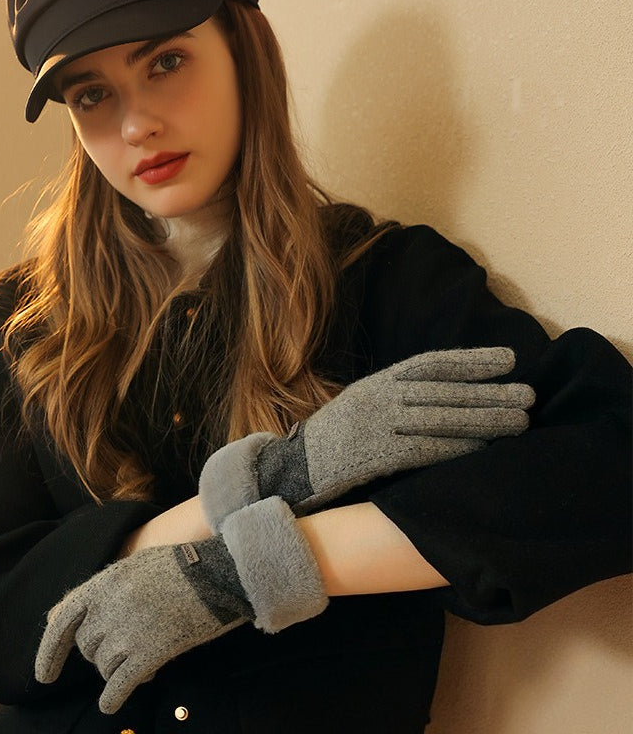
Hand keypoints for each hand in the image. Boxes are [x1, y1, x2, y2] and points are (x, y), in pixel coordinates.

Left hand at [35, 498, 326, 713]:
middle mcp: (110, 606)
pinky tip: (112, 704)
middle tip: (127, 649)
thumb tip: (69, 613)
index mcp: (105, 581)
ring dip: (117, 669)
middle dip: (101, 653)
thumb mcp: (137, 566)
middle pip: (87, 646)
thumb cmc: (184, 566)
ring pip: (104, 666)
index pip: (63, 621)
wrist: (221, 572)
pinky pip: (118, 685)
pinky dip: (112, 698)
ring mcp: (129, 630)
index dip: (48, 651)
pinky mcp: (150, 652)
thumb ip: (106, 589)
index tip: (43, 676)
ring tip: (143, 660)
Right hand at [200, 347, 534, 529]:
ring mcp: (378, 425)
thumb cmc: (334, 438)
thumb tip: (443, 392)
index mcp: (378, 382)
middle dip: (490, 391)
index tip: (508, 359)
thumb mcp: (361, 403)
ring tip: (520, 419)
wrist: (296, 466)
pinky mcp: (376, 454)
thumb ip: (396, 395)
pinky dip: (458, 447)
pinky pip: (425, 449)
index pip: (431, 364)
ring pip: (442, 418)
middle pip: (445, 391)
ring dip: (484, 419)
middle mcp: (381, 397)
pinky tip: (484, 448)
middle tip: (529, 394)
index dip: (472, 360)